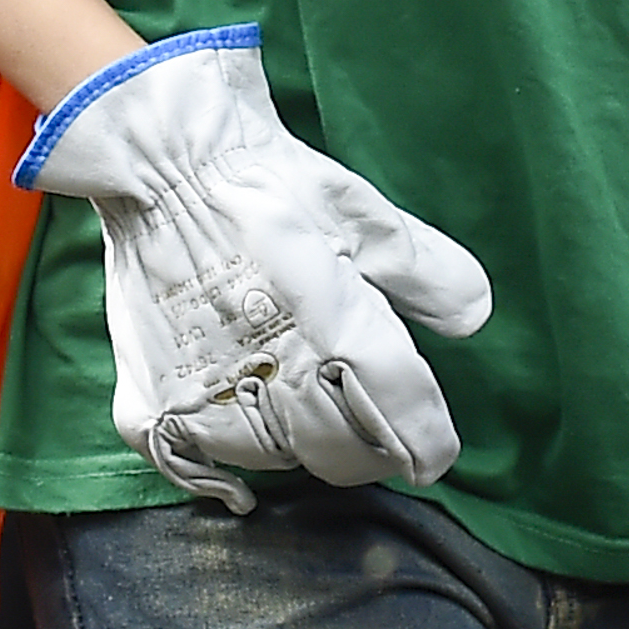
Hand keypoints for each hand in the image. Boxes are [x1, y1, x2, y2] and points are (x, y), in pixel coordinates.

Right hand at [14, 27, 492, 511]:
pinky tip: (237, 464)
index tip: (434, 453)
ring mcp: (207, 390)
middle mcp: (274, 371)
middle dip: (369, 448)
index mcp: (337, 327)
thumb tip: (476, 320)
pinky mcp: (153, 394)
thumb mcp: (363, 215)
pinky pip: (192, 463)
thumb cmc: (272, 182)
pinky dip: (215, 469)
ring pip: (274, 458)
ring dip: (298, 442)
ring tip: (300, 402)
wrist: (165, 159)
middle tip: (371, 425)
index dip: (427, 443)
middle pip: (342, 455)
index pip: (401, 419)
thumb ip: (426, 272)